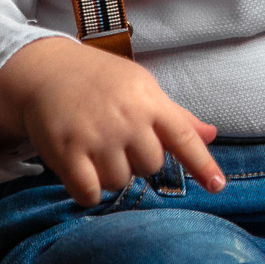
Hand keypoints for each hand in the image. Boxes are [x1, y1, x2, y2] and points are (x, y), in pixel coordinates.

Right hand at [0, 36, 224, 205]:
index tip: (218, 187)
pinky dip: (88, 191)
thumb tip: (212, 134)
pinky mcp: (66, 152)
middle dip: (138, 161)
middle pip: (151, 167)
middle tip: (119, 141)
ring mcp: (97, 137)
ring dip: (110, 175)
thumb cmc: (102, 81)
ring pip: (119, 182)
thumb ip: (176, 116)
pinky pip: (89, 192)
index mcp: (150, 102)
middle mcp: (128, 120)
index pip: (185, 138)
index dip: (204, 165)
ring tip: (97, 150)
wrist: (46, 70)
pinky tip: (82, 172)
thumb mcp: (143, 88)